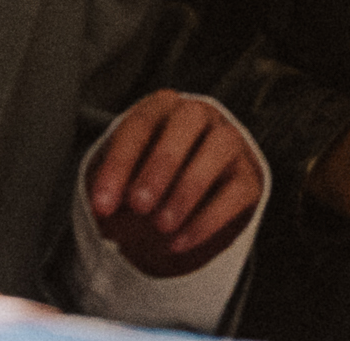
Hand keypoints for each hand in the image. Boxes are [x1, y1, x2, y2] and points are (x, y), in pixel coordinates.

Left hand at [92, 91, 262, 280]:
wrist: (185, 194)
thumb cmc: (147, 179)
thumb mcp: (123, 180)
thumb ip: (114, 191)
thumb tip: (104, 213)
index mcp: (162, 108)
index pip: (140, 124)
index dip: (119, 165)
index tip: (102, 205)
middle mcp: (200, 116)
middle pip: (188, 121)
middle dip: (162, 163)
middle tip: (139, 204)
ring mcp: (229, 143)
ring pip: (220, 147)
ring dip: (189, 187)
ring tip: (162, 225)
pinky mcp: (248, 177)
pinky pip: (236, 191)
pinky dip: (208, 220)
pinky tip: (179, 241)